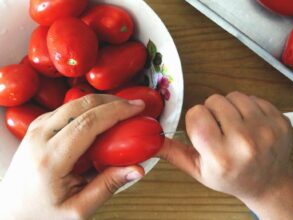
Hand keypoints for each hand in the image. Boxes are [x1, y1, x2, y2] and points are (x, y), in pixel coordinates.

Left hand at [0, 95, 145, 219]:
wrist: (11, 212)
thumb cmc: (41, 214)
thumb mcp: (78, 209)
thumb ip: (108, 186)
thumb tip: (137, 169)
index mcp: (50, 159)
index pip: (88, 123)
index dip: (116, 111)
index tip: (137, 108)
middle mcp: (39, 138)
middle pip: (81, 105)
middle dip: (112, 101)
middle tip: (134, 106)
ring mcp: (35, 130)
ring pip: (73, 103)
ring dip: (100, 102)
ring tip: (121, 112)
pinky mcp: (36, 128)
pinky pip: (66, 109)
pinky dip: (87, 108)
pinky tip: (100, 117)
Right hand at [158, 92, 292, 219]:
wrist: (268, 183)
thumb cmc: (233, 178)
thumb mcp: (199, 171)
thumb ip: (173, 153)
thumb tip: (151, 140)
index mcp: (221, 157)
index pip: (197, 114)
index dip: (196, 120)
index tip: (204, 131)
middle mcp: (245, 142)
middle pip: (215, 100)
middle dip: (213, 112)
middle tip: (220, 130)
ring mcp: (266, 130)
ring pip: (234, 95)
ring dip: (231, 108)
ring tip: (235, 126)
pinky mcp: (280, 120)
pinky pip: (254, 97)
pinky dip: (249, 108)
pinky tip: (250, 125)